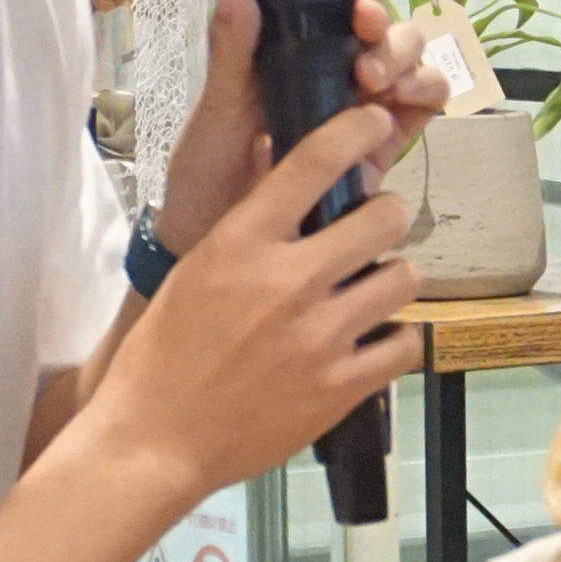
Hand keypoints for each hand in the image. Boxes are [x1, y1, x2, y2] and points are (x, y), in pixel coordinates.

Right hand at [112, 103, 414, 491]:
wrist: (155, 440)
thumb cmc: (165, 354)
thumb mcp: (198, 270)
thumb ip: (250, 229)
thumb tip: (290, 181)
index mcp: (242, 243)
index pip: (312, 163)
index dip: (354, 131)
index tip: (374, 122)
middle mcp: (288, 281)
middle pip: (383, 218)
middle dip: (384, 218)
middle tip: (373, 231)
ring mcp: (321, 336)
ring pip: (403, 278)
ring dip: (391, 279)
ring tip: (370, 291)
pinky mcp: (341, 387)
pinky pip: (405, 344)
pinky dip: (395, 339)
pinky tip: (374, 341)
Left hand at [157, 0, 445, 256]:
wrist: (210, 243)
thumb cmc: (204, 172)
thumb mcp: (214, 110)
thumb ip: (231, 52)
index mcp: (288, 46)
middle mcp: (330, 69)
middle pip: (383, 26)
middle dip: (385, 24)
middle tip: (361, 44)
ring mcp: (358, 109)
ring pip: (410, 63)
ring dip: (408, 60)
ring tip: (377, 82)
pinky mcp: (377, 150)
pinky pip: (417, 114)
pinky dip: (424, 99)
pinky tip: (404, 103)